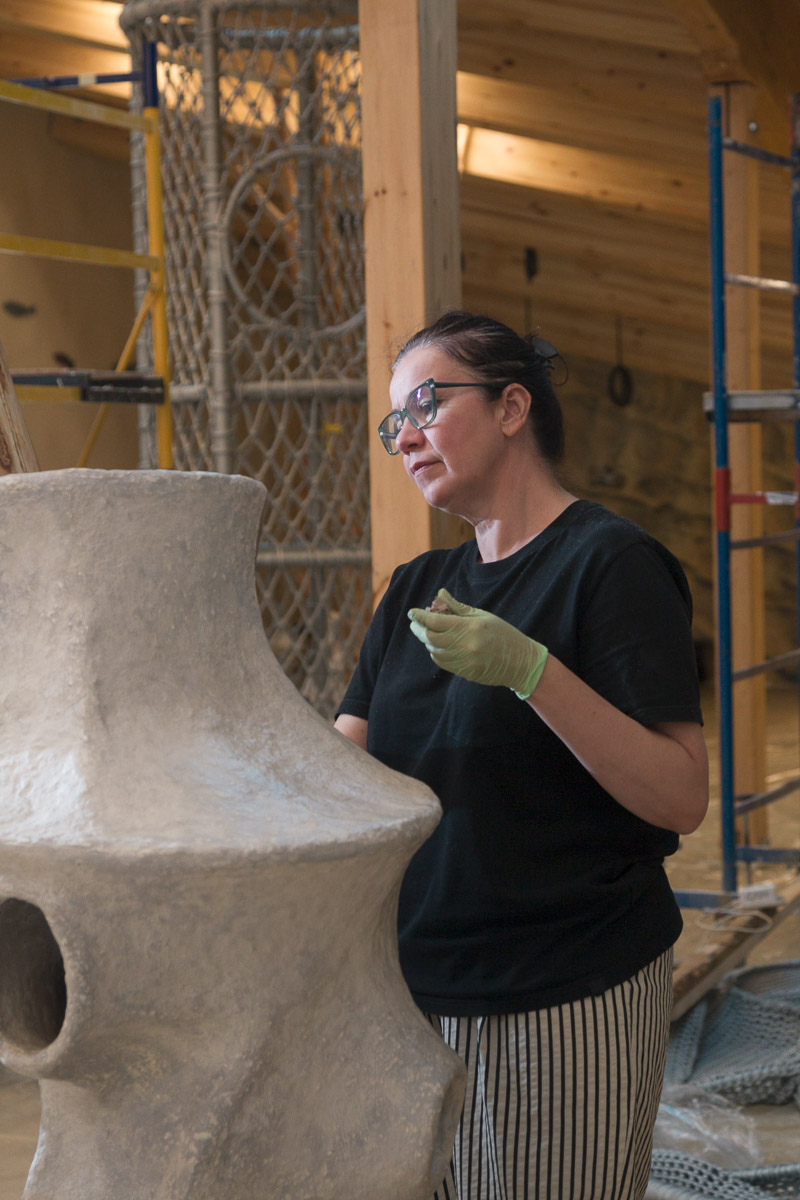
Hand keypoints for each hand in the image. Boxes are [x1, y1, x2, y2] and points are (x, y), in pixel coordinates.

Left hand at [408, 588, 547, 699]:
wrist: (519, 662)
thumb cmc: (503, 634)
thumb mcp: (482, 615)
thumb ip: (458, 607)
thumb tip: (440, 594)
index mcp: (470, 627)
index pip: (435, 621)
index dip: (420, 616)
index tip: (412, 612)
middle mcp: (464, 645)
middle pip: (429, 637)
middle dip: (418, 629)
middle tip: (415, 623)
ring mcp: (463, 660)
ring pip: (434, 650)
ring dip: (427, 641)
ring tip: (427, 632)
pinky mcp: (464, 672)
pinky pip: (441, 662)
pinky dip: (435, 652)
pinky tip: (438, 646)